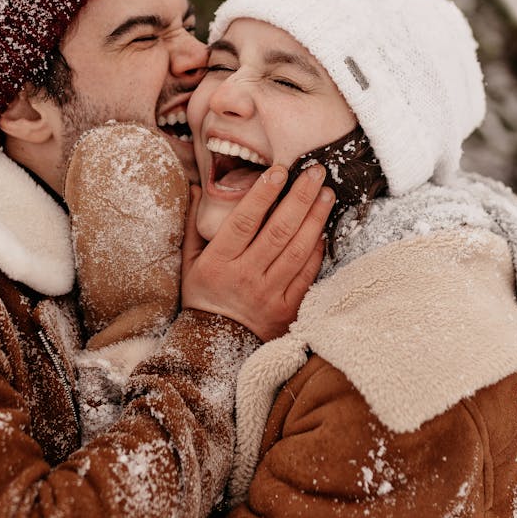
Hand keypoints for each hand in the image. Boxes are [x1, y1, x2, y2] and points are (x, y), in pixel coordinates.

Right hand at [180, 165, 333, 340]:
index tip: (279, 171)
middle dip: (300, 197)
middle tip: (316, 172)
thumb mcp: (190, 262)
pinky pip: (307, 275)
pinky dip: (317, 250)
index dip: (263, 194)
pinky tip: (323, 229)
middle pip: (279, 230)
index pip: (245, 221)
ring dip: (316, 218)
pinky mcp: (288, 309)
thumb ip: (194, 225)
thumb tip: (195, 187)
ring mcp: (269, 294)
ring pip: (298, 250)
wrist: (215, 346)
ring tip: (327, 194)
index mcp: (220, 262)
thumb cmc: (202, 297)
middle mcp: (246, 276)